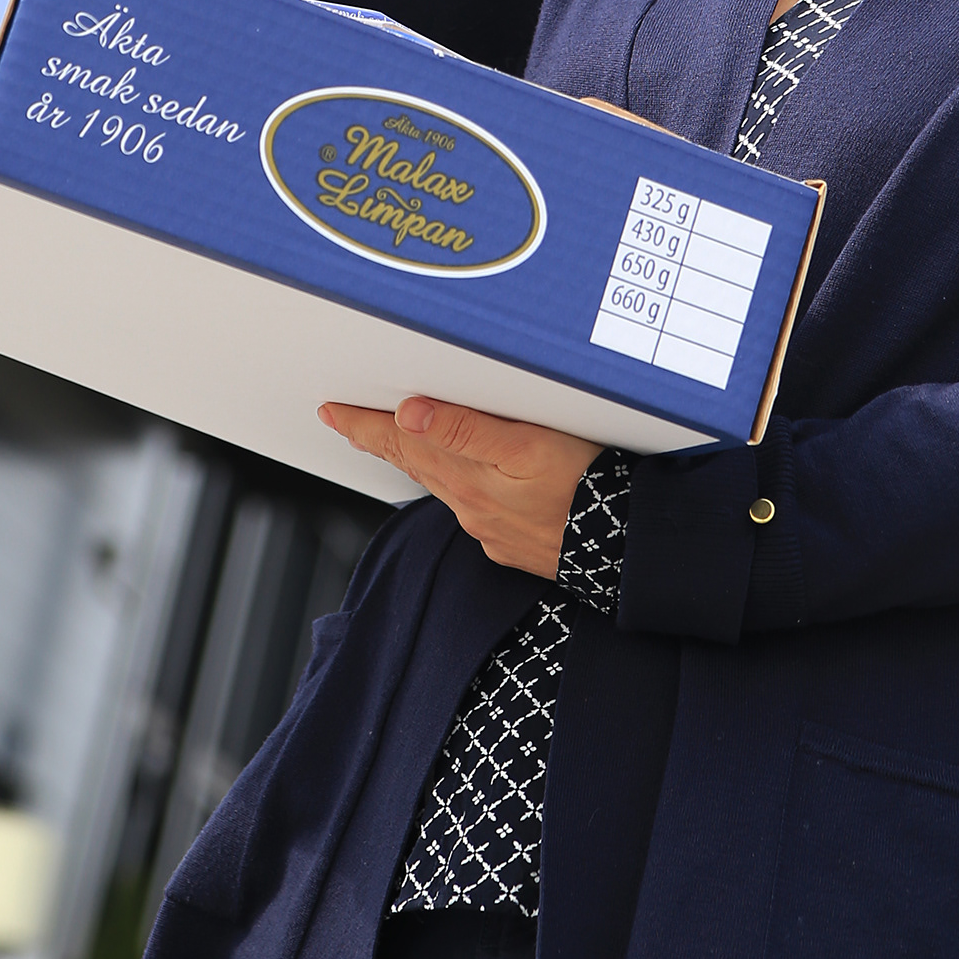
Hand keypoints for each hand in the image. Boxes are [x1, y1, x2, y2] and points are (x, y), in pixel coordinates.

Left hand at [322, 396, 595, 576]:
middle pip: (414, 463)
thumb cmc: (585, 488)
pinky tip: (459, 477)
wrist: (626, 547)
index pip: (402, 443)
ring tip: (392, 440)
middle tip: (347, 420)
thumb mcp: (526, 447)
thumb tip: (410, 412)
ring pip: (440, 483)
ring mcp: (491, 525)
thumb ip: (467, 429)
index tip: (332, 411)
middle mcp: (471, 505)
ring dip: (412, 459)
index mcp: (467, 477)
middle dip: (379, 439)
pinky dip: (454, 481)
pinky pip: (472, 504)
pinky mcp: (514, 538)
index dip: (364, 425)